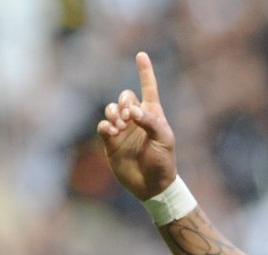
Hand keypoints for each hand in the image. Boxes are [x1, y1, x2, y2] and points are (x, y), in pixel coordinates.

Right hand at [97, 52, 176, 200]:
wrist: (153, 185)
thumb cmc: (164, 162)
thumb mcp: (164, 140)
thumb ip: (150, 122)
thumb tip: (133, 110)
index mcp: (153, 116)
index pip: (149, 89)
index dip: (145, 72)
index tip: (141, 55)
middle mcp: (136, 120)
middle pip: (125, 96)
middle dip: (124, 102)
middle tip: (129, 118)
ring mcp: (123, 130)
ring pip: (111, 109)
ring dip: (113, 113)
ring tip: (120, 126)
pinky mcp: (111, 142)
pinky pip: (103, 126)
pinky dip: (105, 126)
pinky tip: (111, 131)